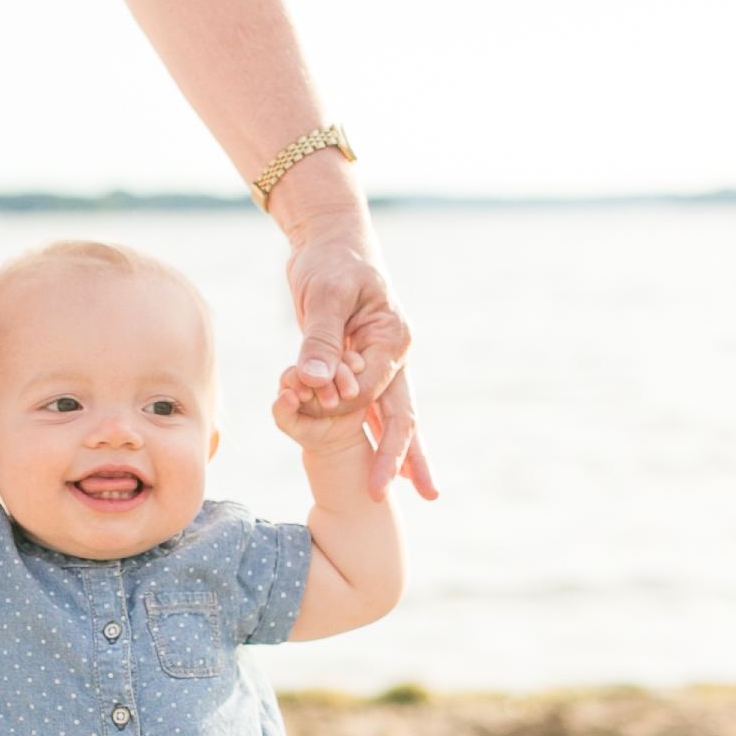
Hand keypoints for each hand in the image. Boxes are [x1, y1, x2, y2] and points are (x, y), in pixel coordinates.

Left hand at [276, 228, 436, 504]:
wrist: (332, 240)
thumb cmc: (328, 261)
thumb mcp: (324, 295)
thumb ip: (319, 339)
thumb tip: (313, 379)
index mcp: (392, 337)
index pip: (370, 387)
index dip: (344, 401)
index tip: (316, 403)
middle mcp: (396, 355)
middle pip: (402, 413)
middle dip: (400, 456)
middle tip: (393, 495)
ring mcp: (385, 363)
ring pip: (397, 417)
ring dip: (405, 454)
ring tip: (422, 493)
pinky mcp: (366, 366)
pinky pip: (377, 409)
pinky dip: (383, 436)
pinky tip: (395, 467)